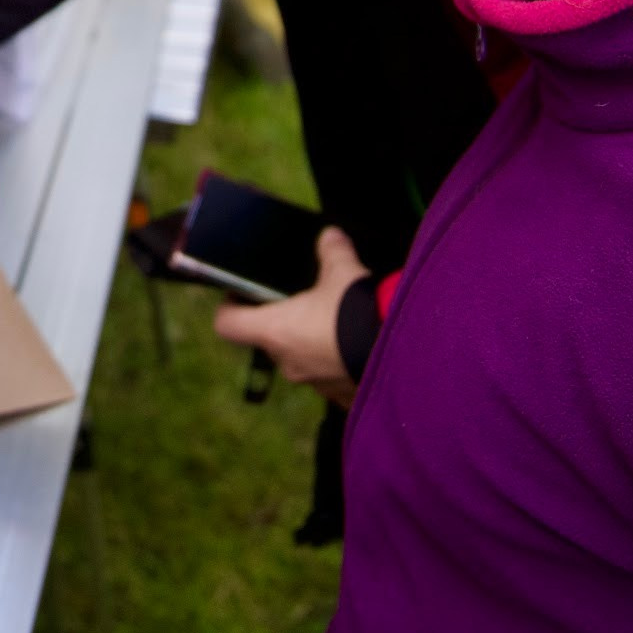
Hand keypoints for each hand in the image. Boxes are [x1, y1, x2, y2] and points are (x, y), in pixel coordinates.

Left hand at [212, 225, 369, 406]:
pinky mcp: (341, 397)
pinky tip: (360, 345)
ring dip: (313, 343)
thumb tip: (330, 236)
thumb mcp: (344, 271)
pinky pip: (331, 375)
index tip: (240, 293)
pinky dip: (339, 361)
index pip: (227, 325)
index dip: (230, 307)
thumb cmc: (360, 312)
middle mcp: (287, 362)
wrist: (405, 356)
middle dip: (284, 321)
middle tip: (304, 301)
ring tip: (339, 322)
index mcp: (275, 331)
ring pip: (302, 359)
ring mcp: (314, 383)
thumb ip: (332, 251)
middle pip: (269, 340)